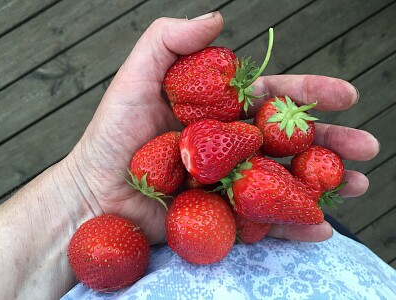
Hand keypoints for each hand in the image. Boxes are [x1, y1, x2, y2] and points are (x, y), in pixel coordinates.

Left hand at [66, 12, 378, 244]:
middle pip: (290, 141)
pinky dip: (294, 224)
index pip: (273, 99)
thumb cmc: (113, 136)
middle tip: (367, 146)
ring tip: (359, 184)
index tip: (344, 94)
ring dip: (325, 183)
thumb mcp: (135, 77)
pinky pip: (265, 221)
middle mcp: (232, 145)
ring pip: (286, 179)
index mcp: (220, 112)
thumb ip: (170, 41)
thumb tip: (218, 20)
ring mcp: (231, 182)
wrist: (96, 192)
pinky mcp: (225, 215)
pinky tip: (322, 226)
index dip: (309, 94)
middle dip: (331, 142)